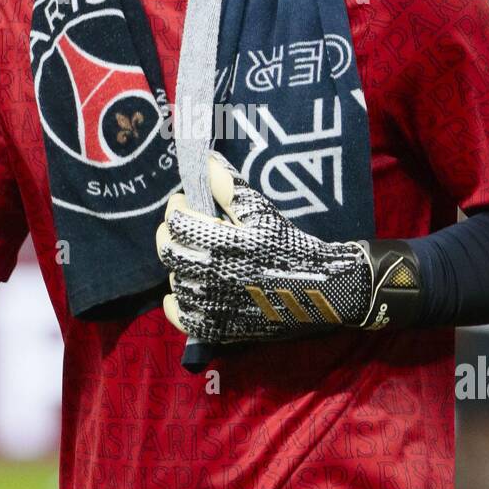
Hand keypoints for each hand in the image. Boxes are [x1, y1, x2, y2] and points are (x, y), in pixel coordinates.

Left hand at [155, 152, 420, 344]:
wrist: (320, 292)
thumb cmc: (291, 246)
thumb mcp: (262, 212)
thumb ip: (229, 186)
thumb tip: (204, 160)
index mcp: (221, 243)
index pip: (177, 221)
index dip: (177, 207)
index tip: (184, 202)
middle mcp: (210, 275)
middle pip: (168, 250)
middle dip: (171, 233)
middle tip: (184, 226)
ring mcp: (210, 306)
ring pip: (174, 279)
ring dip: (179, 264)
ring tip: (196, 254)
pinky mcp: (216, 328)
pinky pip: (180, 316)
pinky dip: (174, 302)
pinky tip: (183, 289)